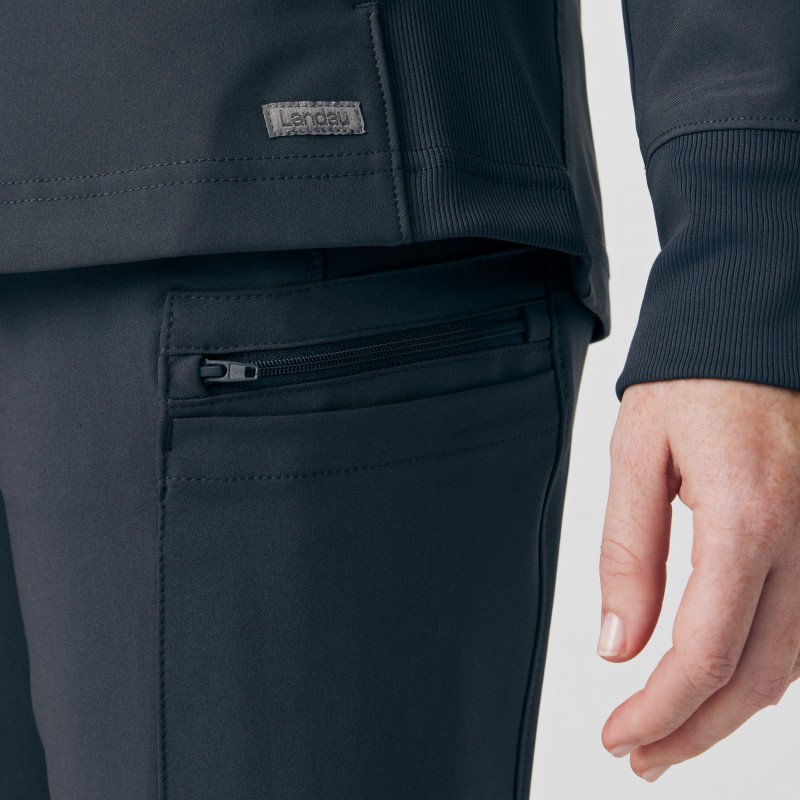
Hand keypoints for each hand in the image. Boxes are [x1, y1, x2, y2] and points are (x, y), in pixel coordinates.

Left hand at [598, 378, 799, 781]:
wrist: (756, 334)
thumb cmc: (694, 382)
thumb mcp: (637, 454)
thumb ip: (629, 552)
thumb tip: (619, 644)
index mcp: (746, 517)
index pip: (704, 652)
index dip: (660, 711)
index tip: (620, 736)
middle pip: (755, 678)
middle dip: (695, 730)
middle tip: (642, 757)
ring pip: (792, 666)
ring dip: (731, 711)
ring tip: (675, 734)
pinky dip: (766, 671)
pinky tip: (724, 682)